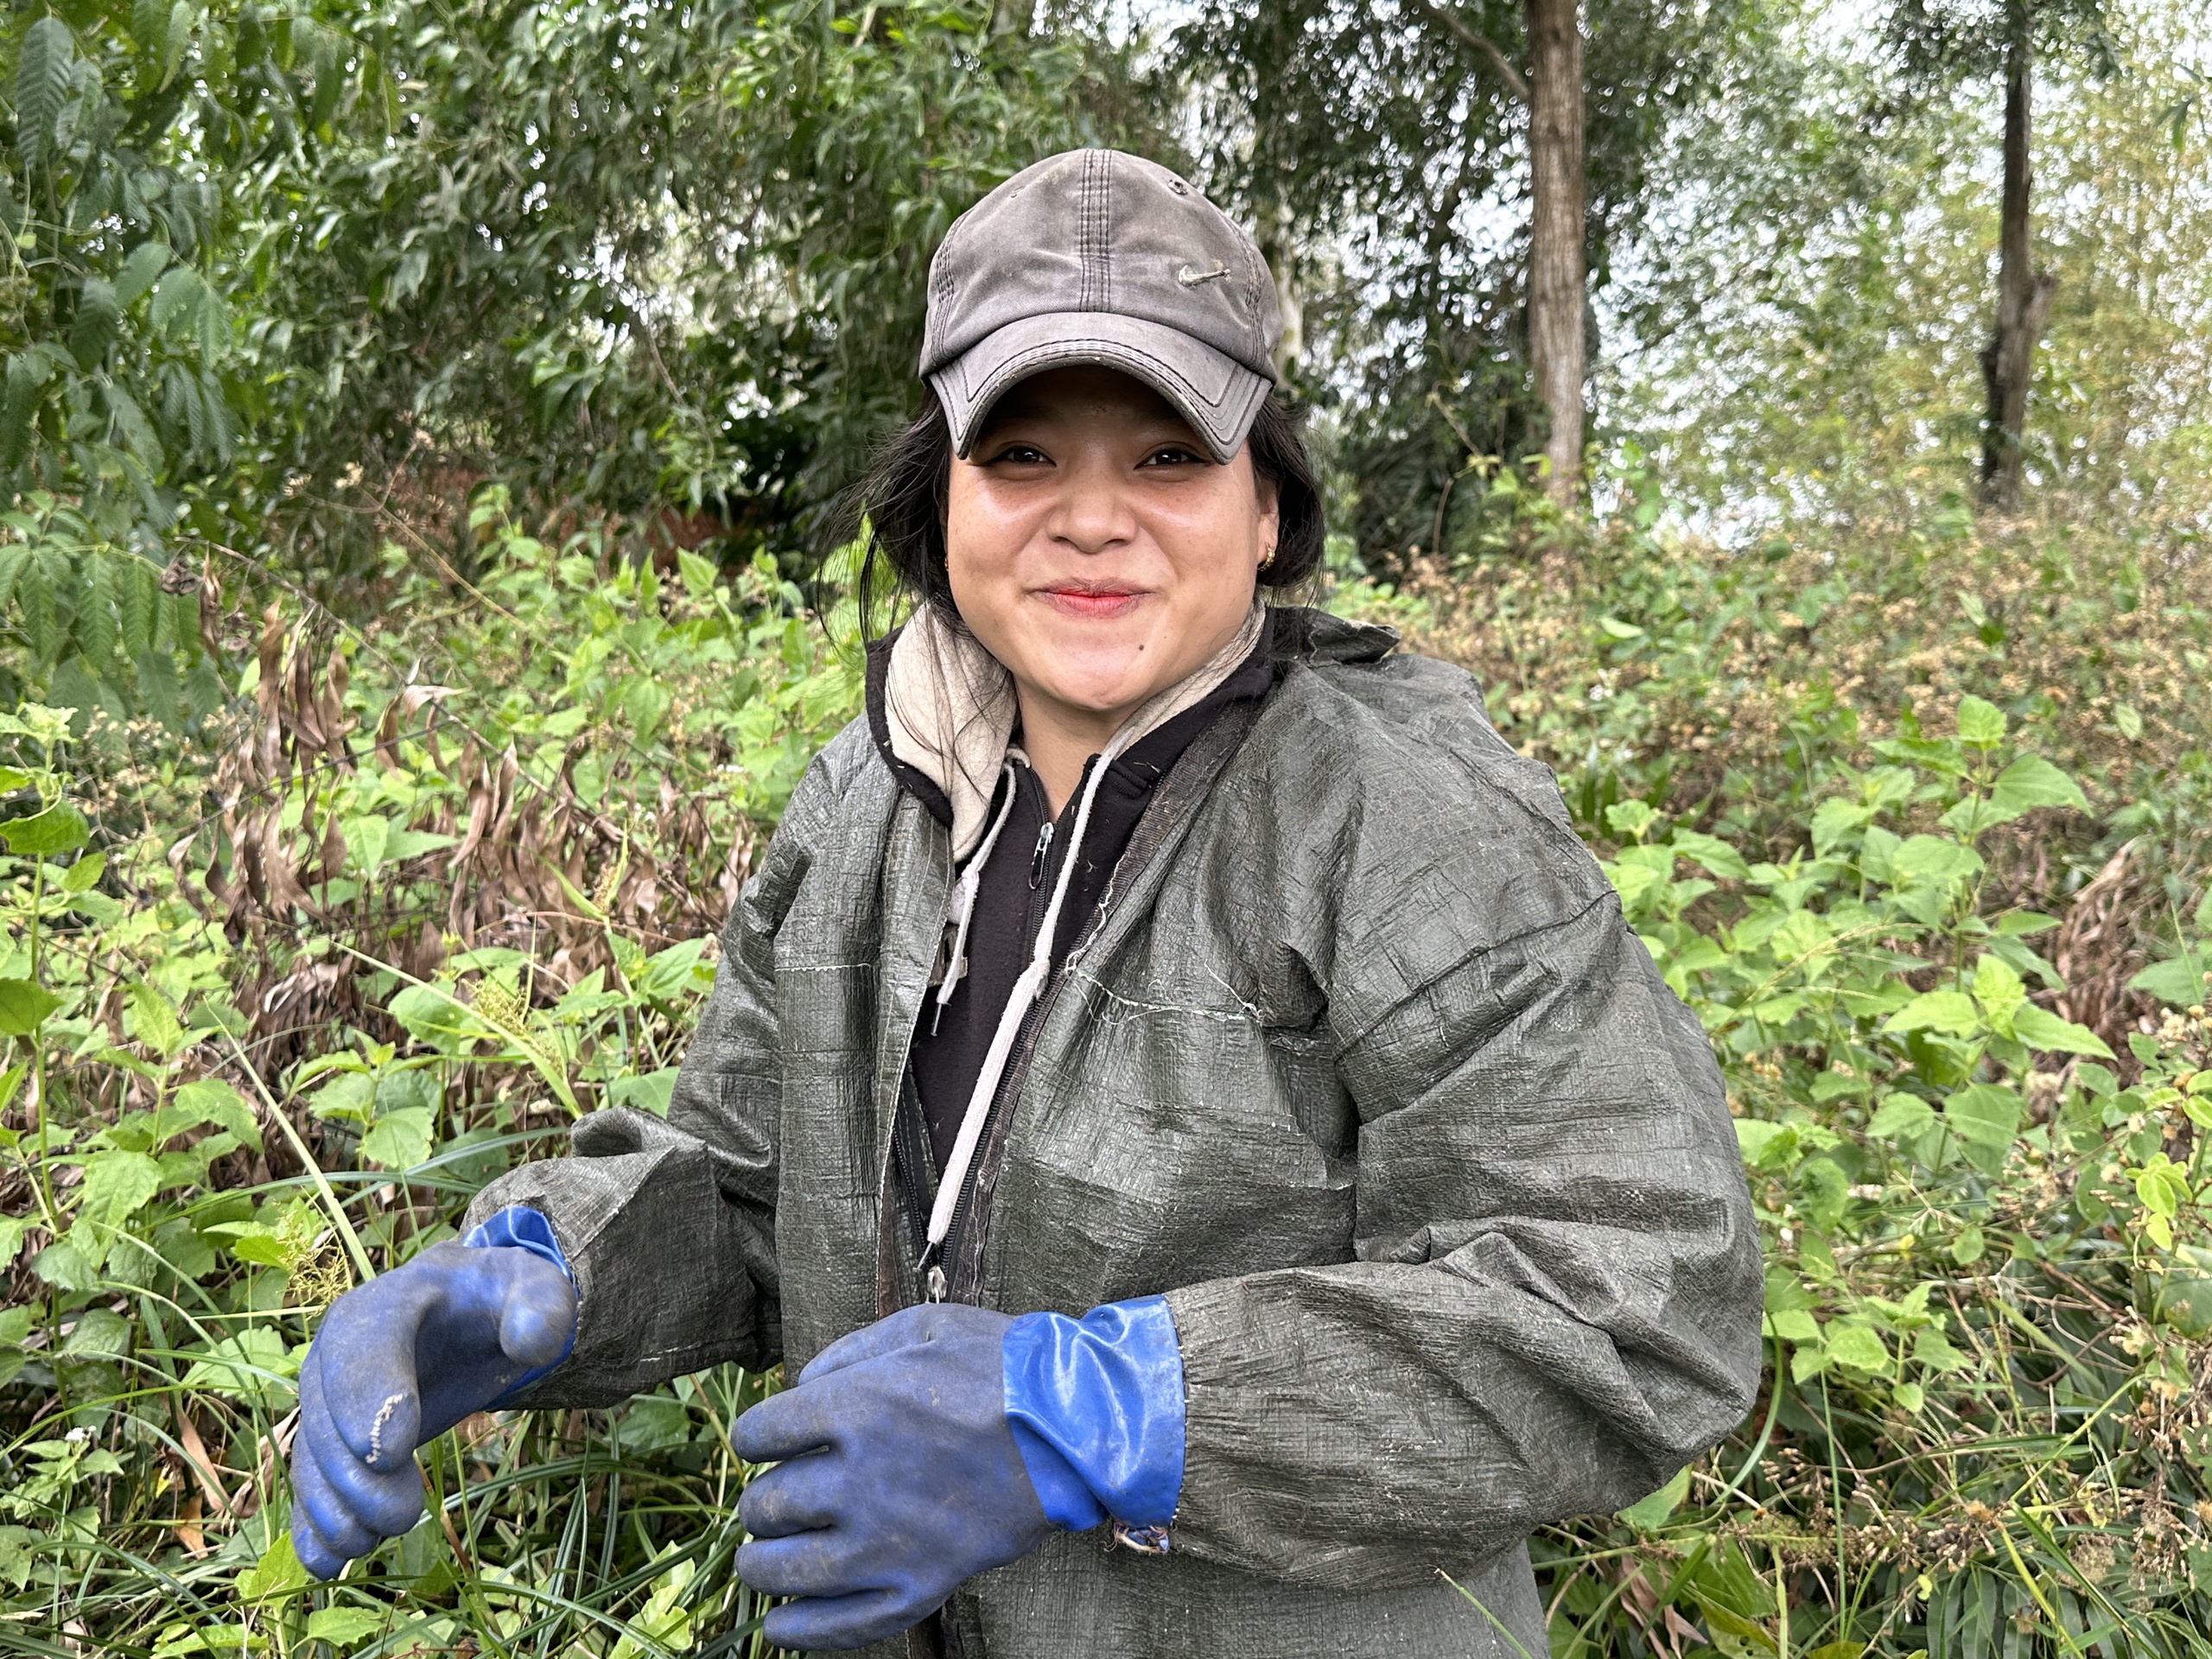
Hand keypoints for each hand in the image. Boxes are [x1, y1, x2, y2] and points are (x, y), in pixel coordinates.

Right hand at [288, 1241, 575, 1579]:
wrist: (464, 1318)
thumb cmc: (495, 1302)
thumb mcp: (529, 1288)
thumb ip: (539, 1305)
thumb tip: (534, 1340)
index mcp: (387, 1304)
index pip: (362, 1344)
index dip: (369, 1397)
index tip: (393, 1453)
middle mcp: (339, 1351)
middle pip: (327, 1412)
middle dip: (354, 1472)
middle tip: (401, 1516)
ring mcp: (326, 1398)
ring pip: (312, 1456)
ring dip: (334, 1507)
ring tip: (370, 1543)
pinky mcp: (330, 1440)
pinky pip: (308, 1484)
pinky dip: (313, 1524)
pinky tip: (329, 1561)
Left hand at [734, 1303, 1052, 1650]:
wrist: (1075, 1428)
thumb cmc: (1000, 1368)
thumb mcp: (921, 1328)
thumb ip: (850, 1351)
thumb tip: (800, 1384)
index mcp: (854, 1408)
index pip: (760, 1433)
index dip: (756, 1437)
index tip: (767, 1442)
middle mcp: (859, 1479)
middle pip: (766, 1505)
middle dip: (761, 1502)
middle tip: (775, 1500)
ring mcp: (888, 1542)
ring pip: (785, 1570)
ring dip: (760, 1565)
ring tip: (761, 1559)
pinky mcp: (919, 1587)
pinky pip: (838, 1625)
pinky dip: (798, 1631)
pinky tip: (778, 1626)